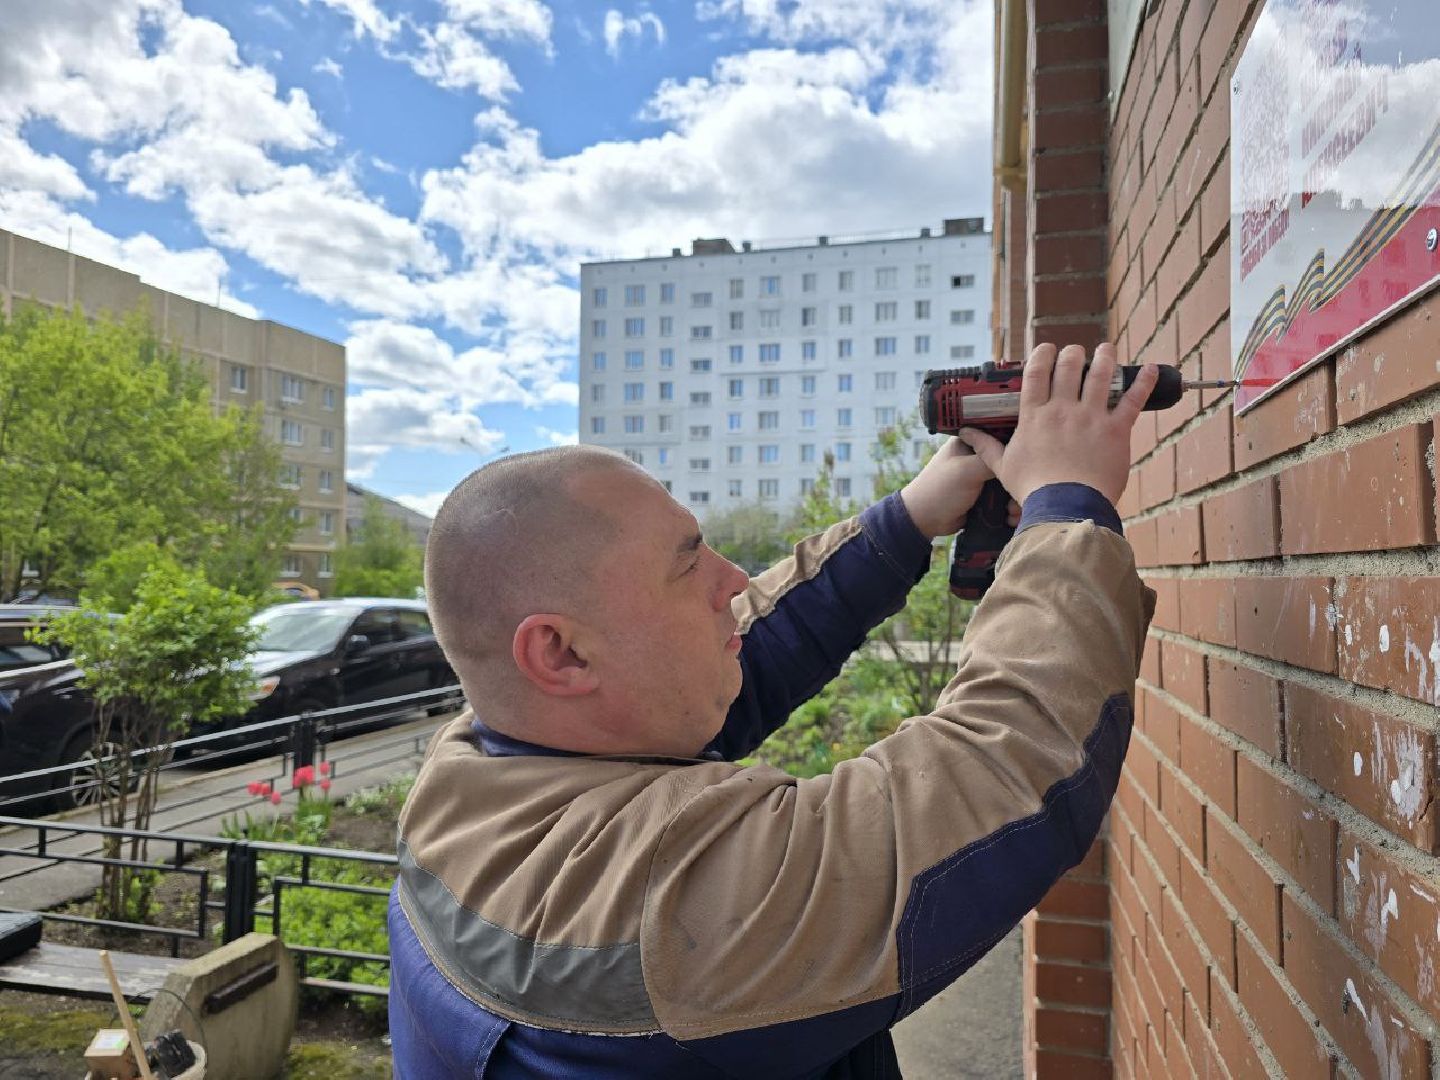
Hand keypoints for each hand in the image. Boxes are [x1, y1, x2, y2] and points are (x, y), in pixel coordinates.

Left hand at [900, 436, 1019, 538]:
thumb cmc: (940, 490)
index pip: (1001, 432)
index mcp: (971, 440)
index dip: (1018, 440)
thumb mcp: (967, 469)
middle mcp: (979, 455)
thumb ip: (993, 459)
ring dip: (1015, 492)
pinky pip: (1006, 494)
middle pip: (1009, 458)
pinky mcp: (987, 492)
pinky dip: (1011, 503)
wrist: (925, 521)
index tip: (1035, 451)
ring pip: (1010, 478)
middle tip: (1025, 487)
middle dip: (1019, 473)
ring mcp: (983, 474)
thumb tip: (1021, 456)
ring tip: (1015, 507)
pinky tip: (1013, 512)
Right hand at [956, 343, 1157, 506]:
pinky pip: (1133, 400)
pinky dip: (1144, 382)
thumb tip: (965, 434)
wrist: (1065, 508)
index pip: (1036, 372)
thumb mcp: (1003, 467)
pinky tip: (1151, 369)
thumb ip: (986, 446)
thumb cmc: (1033, 489)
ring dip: (1105, 357)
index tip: (1047, 349)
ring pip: (1101, 375)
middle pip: (1069, 366)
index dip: (1042, 354)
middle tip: (1076, 352)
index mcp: (1035, 416)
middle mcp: (1063, 410)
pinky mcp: (1116, 430)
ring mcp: (1091, 418)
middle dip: (1073, 353)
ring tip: (1106, 349)